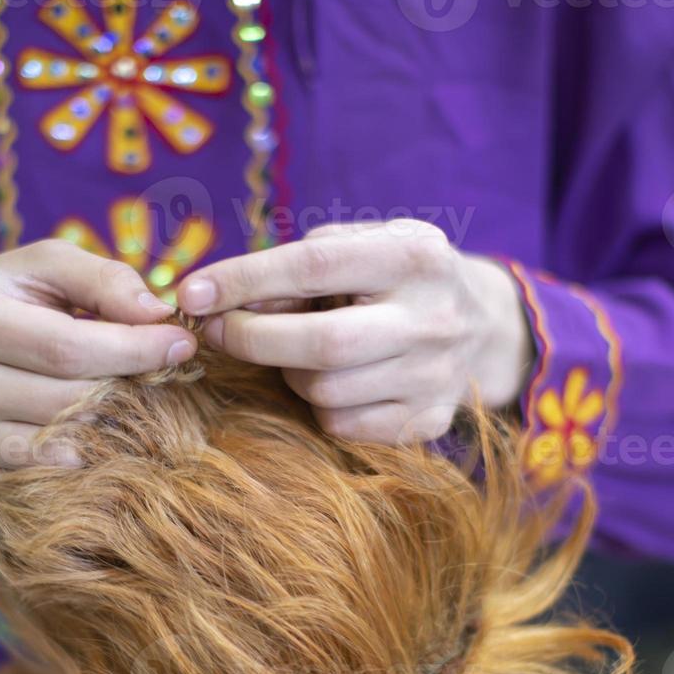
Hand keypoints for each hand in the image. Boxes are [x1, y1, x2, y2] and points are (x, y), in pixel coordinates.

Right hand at [0, 240, 196, 502]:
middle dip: (130, 389)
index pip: (68, 348)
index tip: (181, 344)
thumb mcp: (37, 267)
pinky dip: (81, 466)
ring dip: (112, 431)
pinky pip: (42, 483)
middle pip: (70, 402)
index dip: (135, 350)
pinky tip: (100, 439)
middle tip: (164, 376)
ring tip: (137, 406)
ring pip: (61, 449)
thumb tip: (157, 312)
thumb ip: (100, 278)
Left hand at [175, 220, 532, 443]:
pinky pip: (342, 425)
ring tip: (294, 349)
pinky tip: (332, 379)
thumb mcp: (358, 248)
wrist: (482, 326)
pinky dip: (319, 405)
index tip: (192, 293)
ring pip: (325, 390)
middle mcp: (434, 317)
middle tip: (214, 331)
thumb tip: (221, 301)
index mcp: (414, 256)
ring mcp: (436, 376)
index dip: (245, 280)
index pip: (315, 265)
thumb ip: (294, 266)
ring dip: (287, 372)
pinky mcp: (430, 421)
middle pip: (321, 344)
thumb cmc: (395, 277)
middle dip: (250, 339)